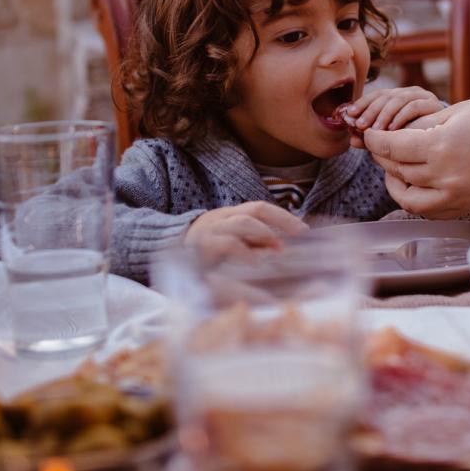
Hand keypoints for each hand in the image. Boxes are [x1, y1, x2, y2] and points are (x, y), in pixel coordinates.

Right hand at [183, 201, 306, 259]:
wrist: (164, 251)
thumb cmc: (205, 248)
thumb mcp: (231, 241)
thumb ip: (253, 241)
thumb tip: (281, 245)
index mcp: (231, 215)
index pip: (261, 208)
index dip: (284, 216)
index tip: (305, 228)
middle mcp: (223, 218)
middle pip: (256, 209)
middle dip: (281, 219)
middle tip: (299, 233)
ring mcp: (212, 229)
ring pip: (242, 222)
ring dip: (265, 234)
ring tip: (279, 248)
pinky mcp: (203, 246)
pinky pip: (226, 244)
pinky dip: (244, 252)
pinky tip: (256, 263)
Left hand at [345, 85, 444, 147]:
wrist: (445, 145)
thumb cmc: (415, 144)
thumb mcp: (389, 140)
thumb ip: (371, 139)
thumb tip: (351, 139)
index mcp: (399, 97)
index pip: (377, 94)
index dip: (362, 103)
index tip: (350, 114)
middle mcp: (411, 93)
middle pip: (386, 95)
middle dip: (371, 110)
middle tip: (360, 125)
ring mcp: (423, 97)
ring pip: (399, 99)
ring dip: (384, 114)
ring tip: (375, 130)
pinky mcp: (434, 105)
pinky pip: (414, 106)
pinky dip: (401, 117)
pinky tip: (392, 130)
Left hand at [363, 93, 469, 218]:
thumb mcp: (455, 113)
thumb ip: (421, 128)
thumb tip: (392, 139)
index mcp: (441, 146)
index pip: (391, 147)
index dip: (375, 139)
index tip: (369, 134)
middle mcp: (447, 177)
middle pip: (397, 171)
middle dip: (383, 157)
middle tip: (379, 145)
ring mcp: (459, 196)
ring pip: (409, 198)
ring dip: (395, 183)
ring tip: (394, 168)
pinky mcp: (468, 205)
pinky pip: (431, 211)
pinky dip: (416, 200)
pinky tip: (415, 184)